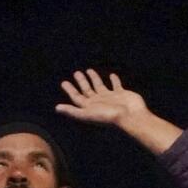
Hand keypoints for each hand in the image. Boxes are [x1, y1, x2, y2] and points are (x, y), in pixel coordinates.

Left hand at [56, 69, 181, 152]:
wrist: (130, 116)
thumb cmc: (109, 117)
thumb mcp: (87, 114)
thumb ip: (73, 111)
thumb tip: (56, 108)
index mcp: (90, 106)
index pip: (77, 97)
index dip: (70, 90)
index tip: (64, 82)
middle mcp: (99, 102)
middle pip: (87, 90)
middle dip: (81, 82)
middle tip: (76, 73)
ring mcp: (110, 97)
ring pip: (100, 86)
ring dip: (94, 78)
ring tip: (89, 70)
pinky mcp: (121, 93)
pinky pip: (116, 85)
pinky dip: (114, 80)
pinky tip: (112, 75)